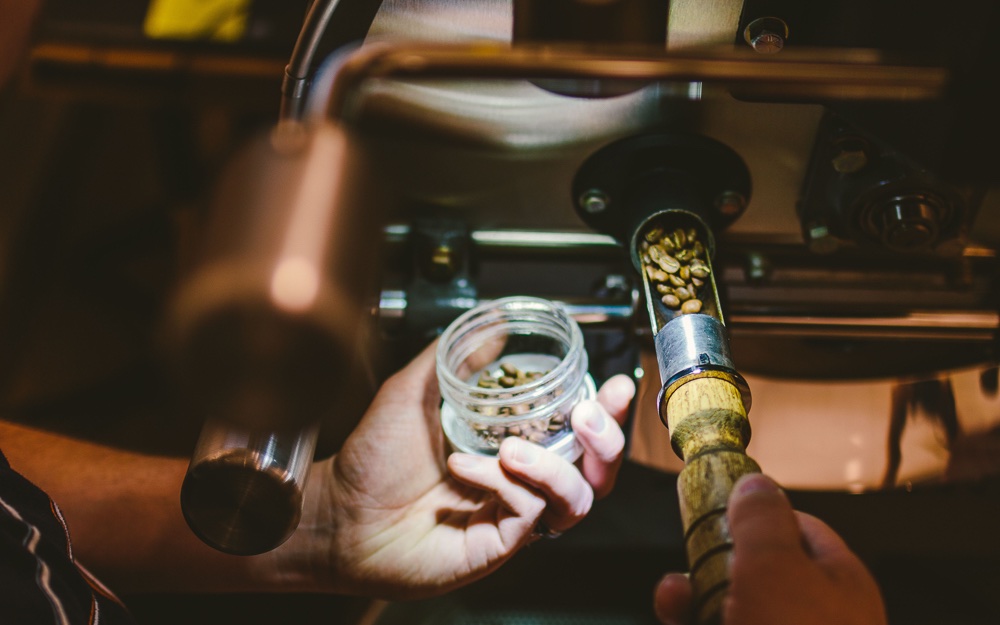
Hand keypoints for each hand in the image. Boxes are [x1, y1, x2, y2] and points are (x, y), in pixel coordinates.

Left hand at [277, 341, 634, 598]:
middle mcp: (520, 482)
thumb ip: (457, 357)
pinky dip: (504, 484)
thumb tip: (494, 325)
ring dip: (552, 467)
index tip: (616, 384)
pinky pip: (529, 514)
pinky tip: (464, 469)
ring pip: (576, 498)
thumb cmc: (373, 458)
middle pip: (596, 471)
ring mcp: (512, 515)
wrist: (338, 510)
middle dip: (607, 441)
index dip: (607, 410)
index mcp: (512, 444)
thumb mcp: (415, 390)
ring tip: (512, 448)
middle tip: (587, 415)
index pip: (577, 431)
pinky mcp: (499, 544)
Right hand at [653, 474, 886, 624]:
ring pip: (730, 614)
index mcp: (836, 579)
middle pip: (752, 574)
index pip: (794, 527)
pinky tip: (676, 620)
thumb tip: (755, 482)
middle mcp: (815, 617)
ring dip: (693, 605)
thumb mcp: (777, 564)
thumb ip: (761, 518)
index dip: (749, 515)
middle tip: (681, 581)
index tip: (708, 510)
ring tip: (672, 607)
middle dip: (707, 570)